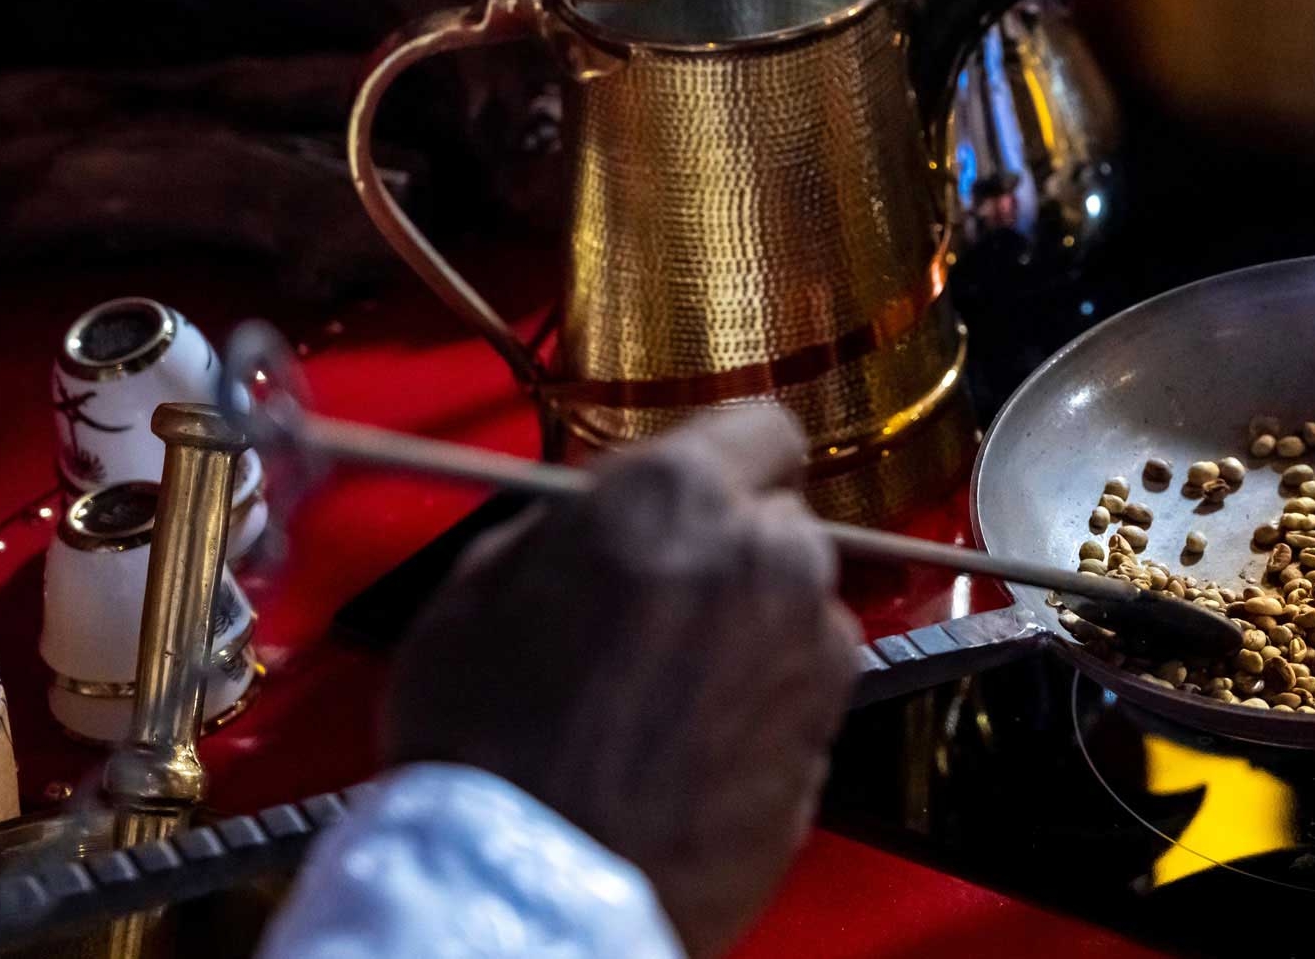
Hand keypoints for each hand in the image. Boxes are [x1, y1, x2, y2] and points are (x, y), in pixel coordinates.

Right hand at [384, 408, 859, 957]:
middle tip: (662, 602)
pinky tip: (697, 742)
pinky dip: (766, 701)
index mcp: (681, 491)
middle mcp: (769, 552)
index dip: (727, 463)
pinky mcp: (832, 732)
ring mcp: (812, 648)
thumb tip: (613, 516)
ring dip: (755, 628)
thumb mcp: (482, 581)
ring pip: (800, 606)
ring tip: (671, 689)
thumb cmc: (486, 731)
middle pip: (781, 522)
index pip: (762, 430)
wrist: (532, 884)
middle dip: (733, 549)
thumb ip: (580, 523)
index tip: (697, 496)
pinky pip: (805, 687)